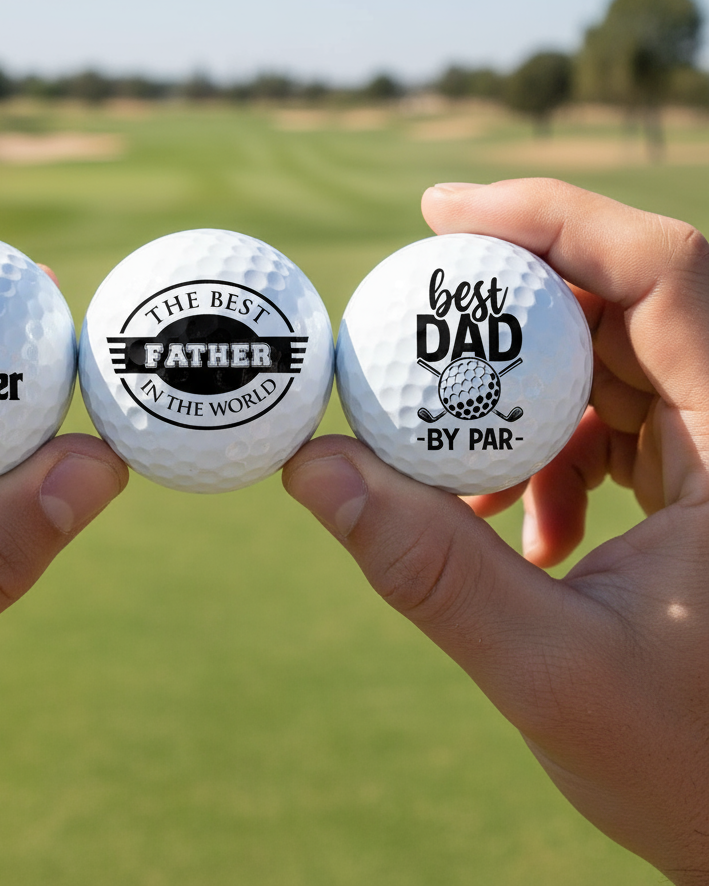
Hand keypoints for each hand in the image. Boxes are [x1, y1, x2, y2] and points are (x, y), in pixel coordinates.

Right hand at [284, 179, 708, 884]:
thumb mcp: (549, 670)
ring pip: (610, 363)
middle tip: (409, 332)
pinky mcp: (701, 479)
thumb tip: (312, 470)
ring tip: (457, 479)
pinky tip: (510, 525)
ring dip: (517, 399)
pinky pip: (613, 420)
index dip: (549, 218)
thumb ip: (427, 566)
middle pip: (622, 303)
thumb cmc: (696, 768)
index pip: (663, 270)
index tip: (438, 212)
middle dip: (507, 311)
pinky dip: (543, 448)